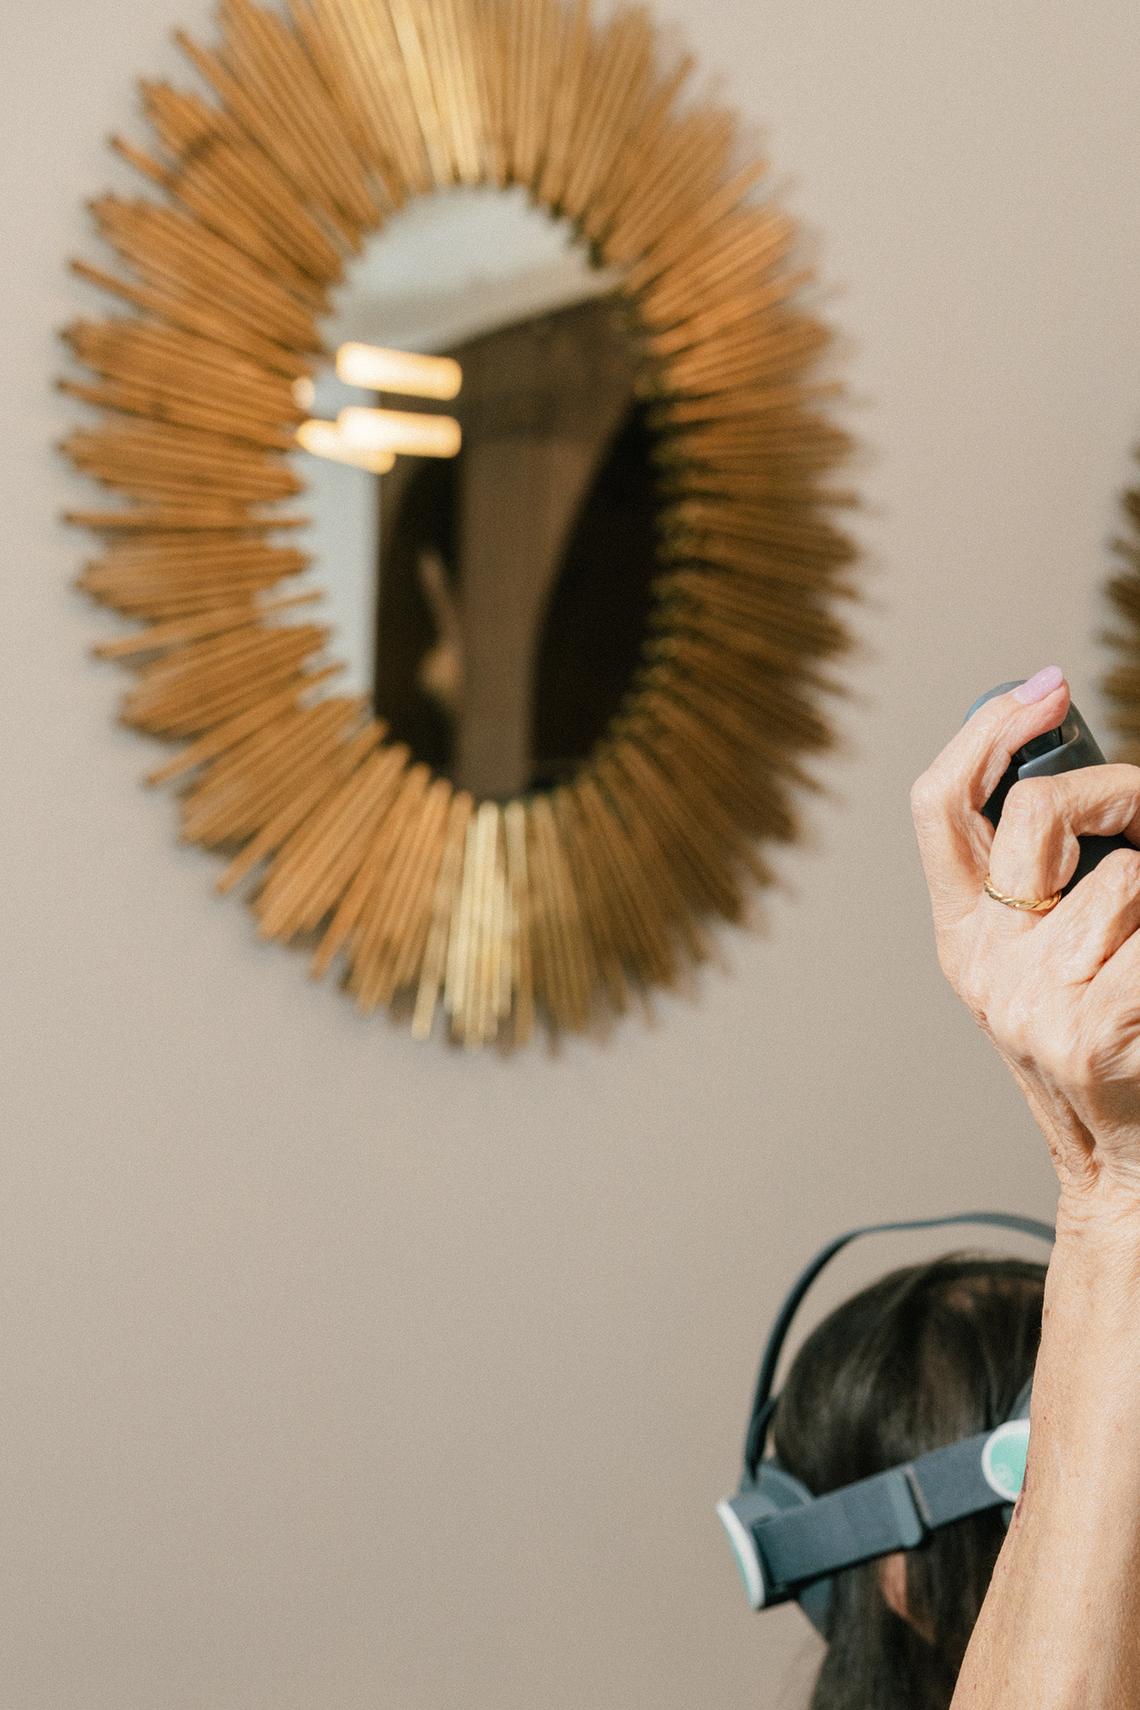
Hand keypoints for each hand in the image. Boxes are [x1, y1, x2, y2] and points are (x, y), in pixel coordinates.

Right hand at [909, 669, 1139, 1222]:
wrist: (1133, 1173)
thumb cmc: (1117, 1046)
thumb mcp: (1058, 957)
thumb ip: (1052, 876)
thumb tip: (1082, 774)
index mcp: (964, 935)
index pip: (939, 807)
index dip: (988, 732)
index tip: (1045, 690)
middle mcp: (981, 963)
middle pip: (1035, 816)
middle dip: (1117, 790)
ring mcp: (1028, 1001)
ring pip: (1124, 878)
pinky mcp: (1084, 1030)